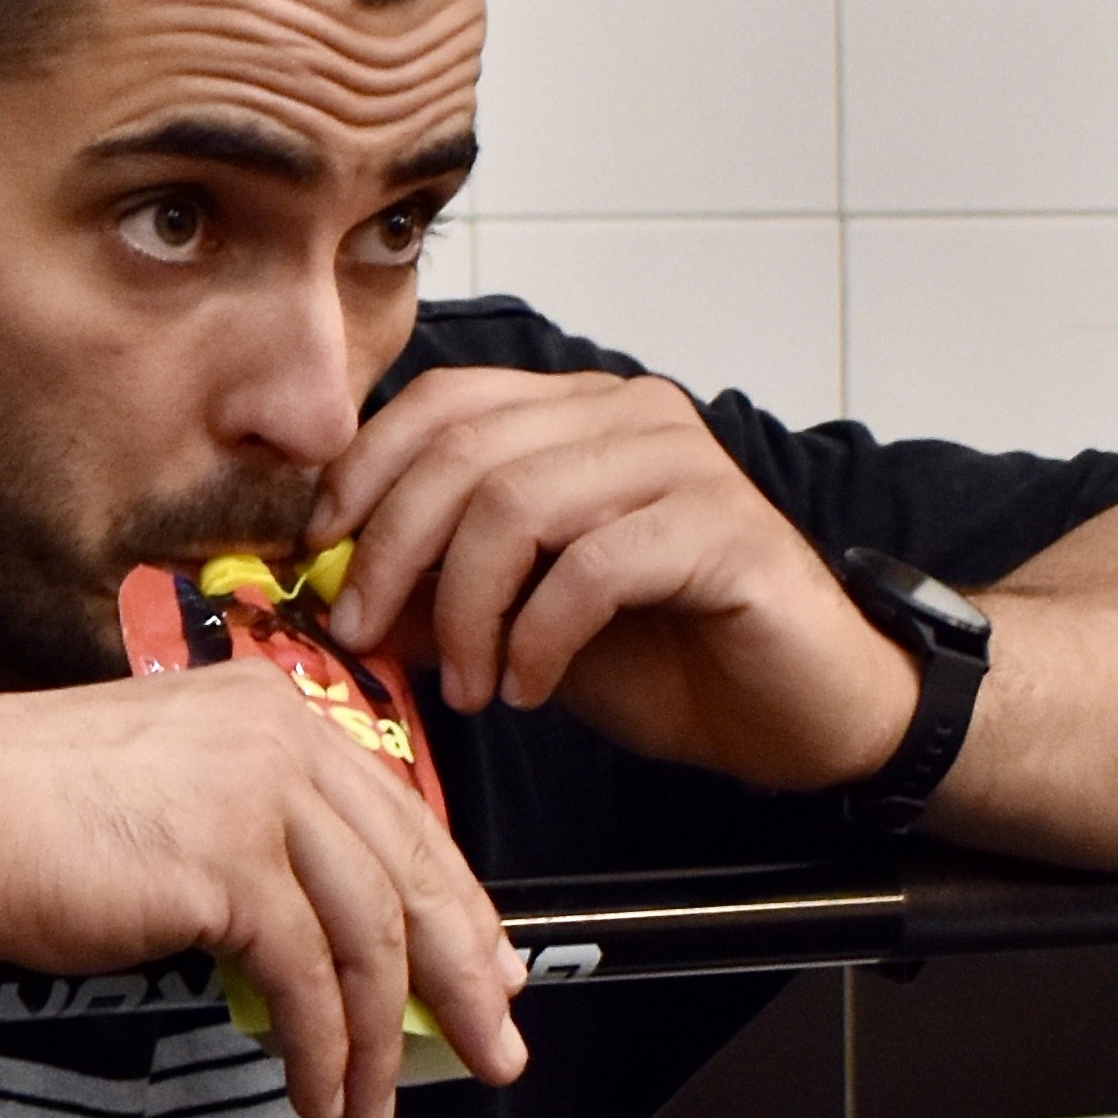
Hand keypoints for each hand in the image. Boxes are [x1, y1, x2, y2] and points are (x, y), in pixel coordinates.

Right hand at [0, 663, 532, 1117]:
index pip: (397, 816)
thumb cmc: (15, 810)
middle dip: (463, 977)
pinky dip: (324, 1049)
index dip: (455, 904)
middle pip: (411, 873)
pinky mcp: (224, 868)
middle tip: (493, 1049)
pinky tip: (317, 1091)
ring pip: (372, 935)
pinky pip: (308, 978)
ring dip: (386, 1038)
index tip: (487, 971)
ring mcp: (256, 799)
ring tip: (379, 1106)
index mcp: (267, 712)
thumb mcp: (161, 796)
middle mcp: (278, 741)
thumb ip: (244, 839)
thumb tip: (308, 937)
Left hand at [322, 368, 919, 792]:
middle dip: (393, 550)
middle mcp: (630, 415)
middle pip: (465, 450)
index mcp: (578, 413)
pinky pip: (592, 567)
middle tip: (362, 634)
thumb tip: (337, 589)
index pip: (444, 401)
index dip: (365, 471)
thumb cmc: (668, 660)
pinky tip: (530, 686)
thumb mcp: (522, 623)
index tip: (320, 554)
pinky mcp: (723, 529)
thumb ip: (442, 591)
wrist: (798, 716)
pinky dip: (539, 635)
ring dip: (464, 607)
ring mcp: (683, 464)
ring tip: (464, 684)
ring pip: (518, 503)